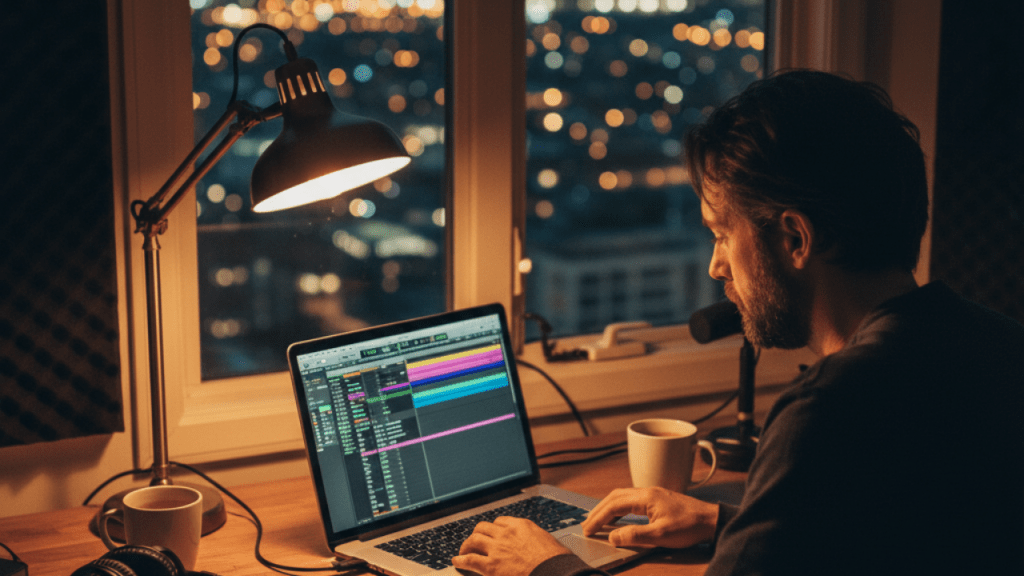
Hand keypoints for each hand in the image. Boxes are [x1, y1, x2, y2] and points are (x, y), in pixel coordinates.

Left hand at [452, 516, 570, 575]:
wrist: (554, 573)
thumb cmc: (557, 562)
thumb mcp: (550, 544)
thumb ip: (538, 542)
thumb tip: (540, 548)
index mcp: (522, 526)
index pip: (501, 521)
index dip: (494, 528)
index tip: (492, 533)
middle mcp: (507, 534)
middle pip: (483, 528)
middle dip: (477, 534)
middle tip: (474, 541)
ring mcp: (497, 549)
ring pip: (473, 540)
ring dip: (466, 545)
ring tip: (463, 551)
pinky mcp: (490, 566)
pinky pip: (470, 560)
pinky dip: (460, 560)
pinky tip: (456, 562)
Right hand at [581, 486, 718, 548]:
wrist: (711, 520)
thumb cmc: (689, 526)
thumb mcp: (660, 536)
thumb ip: (634, 535)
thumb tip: (613, 536)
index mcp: (645, 497)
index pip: (614, 505)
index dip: (598, 518)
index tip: (588, 529)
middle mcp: (647, 491)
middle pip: (614, 497)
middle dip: (598, 510)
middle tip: (587, 525)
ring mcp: (653, 494)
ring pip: (622, 497)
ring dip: (608, 508)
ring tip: (598, 521)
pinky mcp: (658, 499)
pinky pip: (631, 500)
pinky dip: (619, 508)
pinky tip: (619, 518)